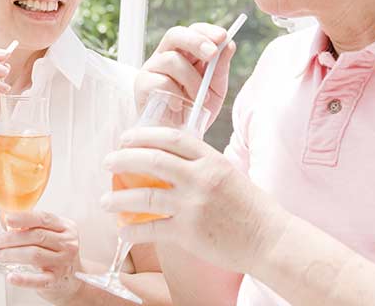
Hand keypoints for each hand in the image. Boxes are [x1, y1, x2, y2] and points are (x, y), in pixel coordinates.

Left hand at [0, 211, 82, 303]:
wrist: (71, 278)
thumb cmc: (56, 252)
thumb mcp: (52, 234)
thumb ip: (34, 227)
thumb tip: (8, 223)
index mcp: (66, 227)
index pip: (44, 218)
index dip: (24, 218)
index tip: (7, 219)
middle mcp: (67, 243)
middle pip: (36, 236)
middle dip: (11, 238)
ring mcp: (63, 262)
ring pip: (34, 255)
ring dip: (11, 254)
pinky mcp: (56, 280)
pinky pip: (38, 279)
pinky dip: (23, 279)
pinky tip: (11, 277)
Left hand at [100, 127, 290, 274]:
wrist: (269, 240)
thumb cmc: (251, 208)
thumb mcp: (228, 174)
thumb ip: (201, 165)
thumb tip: (169, 159)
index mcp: (211, 159)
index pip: (171, 137)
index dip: (143, 135)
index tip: (126, 138)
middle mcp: (200, 178)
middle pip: (152, 159)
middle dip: (123, 158)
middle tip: (108, 162)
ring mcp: (193, 205)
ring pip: (145, 194)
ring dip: (119, 198)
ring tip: (104, 201)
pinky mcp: (189, 232)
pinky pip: (152, 228)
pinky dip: (133, 230)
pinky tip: (122, 232)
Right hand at [135, 23, 236, 120]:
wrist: (178, 139)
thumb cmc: (195, 112)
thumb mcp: (214, 90)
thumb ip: (219, 68)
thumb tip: (229, 44)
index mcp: (184, 54)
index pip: (193, 31)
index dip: (207, 31)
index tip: (223, 36)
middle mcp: (165, 56)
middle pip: (175, 34)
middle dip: (196, 41)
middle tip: (212, 54)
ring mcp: (151, 69)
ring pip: (171, 59)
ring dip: (191, 79)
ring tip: (199, 98)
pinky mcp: (141, 85)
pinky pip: (160, 82)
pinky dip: (175, 95)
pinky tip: (178, 106)